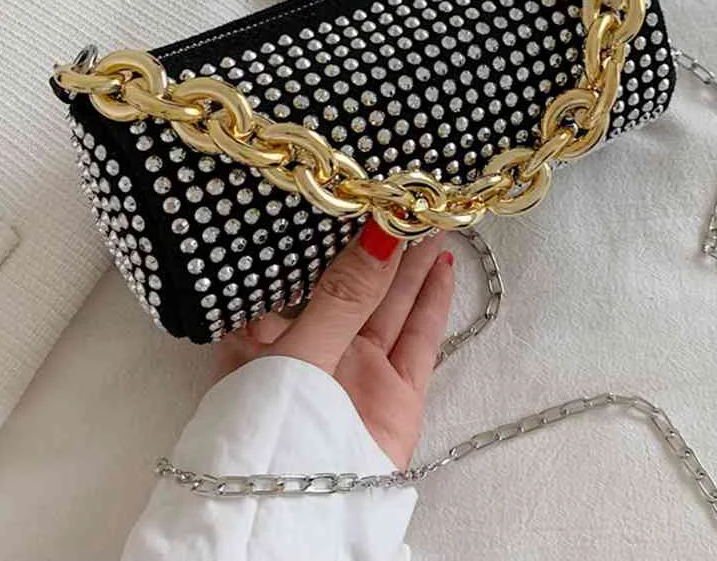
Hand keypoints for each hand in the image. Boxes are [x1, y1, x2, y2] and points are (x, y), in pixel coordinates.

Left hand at [214, 219, 454, 469]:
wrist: (296, 521)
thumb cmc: (272, 432)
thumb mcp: (298, 351)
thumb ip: (340, 295)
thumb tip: (376, 235)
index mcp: (273, 336)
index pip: (302, 272)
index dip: (327, 235)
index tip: (352, 195)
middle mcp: (318, 348)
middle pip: (355, 283)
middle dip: (379, 242)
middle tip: (404, 197)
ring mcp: (359, 370)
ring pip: (392, 303)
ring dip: (411, 262)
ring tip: (429, 217)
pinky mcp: (396, 393)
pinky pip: (420, 337)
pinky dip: (434, 301)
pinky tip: (443, 266)